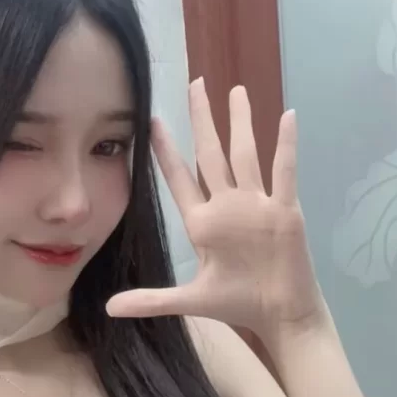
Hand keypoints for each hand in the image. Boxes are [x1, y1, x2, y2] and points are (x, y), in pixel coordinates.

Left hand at [106, 81, 327, 341]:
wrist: (279, 313)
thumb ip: (150, 300)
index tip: (153, 121)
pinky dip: (286, 146)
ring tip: (236, 91)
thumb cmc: (237, 304)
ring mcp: (257, 205)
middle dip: (203, 120)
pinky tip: (287, 116)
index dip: (166, 151)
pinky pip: (284, 173)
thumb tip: (109, 309)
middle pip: (212, 154)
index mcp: (203, 223)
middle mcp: (227, 206)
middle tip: (196, 83)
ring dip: (241, 123)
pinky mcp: (284, 211)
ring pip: (246, 154)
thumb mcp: (188, 300)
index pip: (180, 179)